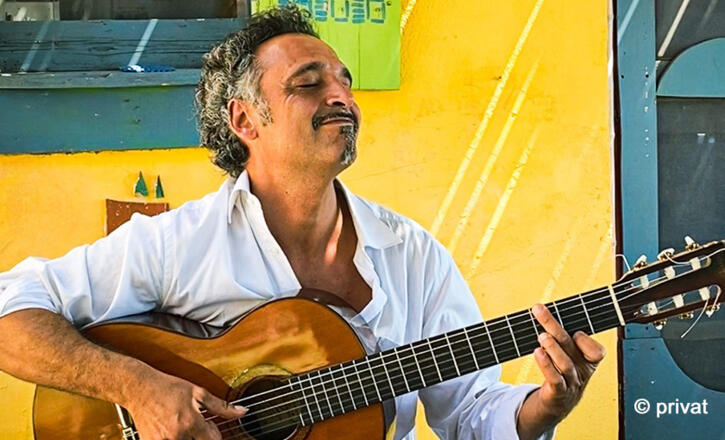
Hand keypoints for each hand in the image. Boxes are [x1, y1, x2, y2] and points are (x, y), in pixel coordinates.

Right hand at [125, 372, 246, 439]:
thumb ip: (221, 406)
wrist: (139, 388)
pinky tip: (171, 429)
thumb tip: (243, 412)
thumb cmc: (168, 388)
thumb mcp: (198, 392)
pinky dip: (174, 438)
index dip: (214, 433)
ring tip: (182, 426)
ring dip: (188, 437)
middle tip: (194, 426)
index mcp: (190, 422)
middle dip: (201, 436)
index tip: (209, 425)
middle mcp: (176, 436)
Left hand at [530, 302, 605, 420]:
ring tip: (541, 336)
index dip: (585, 340)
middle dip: (554, 326)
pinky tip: (537, 353)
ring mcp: (571, 382)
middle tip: (540, 310)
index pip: (596, 351)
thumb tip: (542, 310)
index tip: (574, 330)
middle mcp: (581, 371)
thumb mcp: (569, 356)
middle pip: (570, 346)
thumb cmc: (562, 372)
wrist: (557, 403)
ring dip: (552, 347)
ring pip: (564, 364)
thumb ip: (563, 337)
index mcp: (588, 361)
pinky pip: (554, 379)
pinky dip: (546, 365)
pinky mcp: (558, 392)